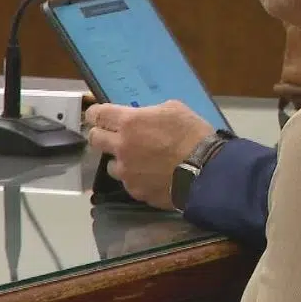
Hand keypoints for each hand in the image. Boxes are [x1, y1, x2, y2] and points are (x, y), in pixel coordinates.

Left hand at [83, 100, 214, 209]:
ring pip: (110, 165)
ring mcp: (126, 172)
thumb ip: (151, 112)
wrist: (205, 171)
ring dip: (120, 161)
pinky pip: (128, 182)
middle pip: (94, 139)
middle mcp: (121, 147)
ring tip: (138, 162)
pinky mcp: (135, 191)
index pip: (97, 114)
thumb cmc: (192, 134)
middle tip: (113, 136)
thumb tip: (144, 118)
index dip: (95, 113)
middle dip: (101, 135)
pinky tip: (152, 177)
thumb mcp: (175, 110)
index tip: (98, 115)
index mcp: (129, 123)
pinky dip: (136, 178)